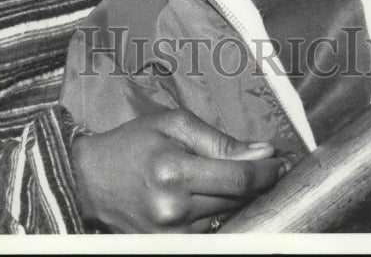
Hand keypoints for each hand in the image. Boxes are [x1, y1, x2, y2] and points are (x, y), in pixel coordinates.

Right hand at [72, 109, 283, 232]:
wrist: (90, 180)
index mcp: (174, 171)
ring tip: (226, 177)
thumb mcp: (173, 125)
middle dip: (256, 182)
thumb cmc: (132, 144)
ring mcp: (171, 233)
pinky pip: (208, 229)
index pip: (238, 177)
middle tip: (267, 166)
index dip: (266, 172)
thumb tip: (261, 151)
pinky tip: (206, 195)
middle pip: (236, 199)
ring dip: (235, 197)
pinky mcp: (168, 246)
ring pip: (225, 215)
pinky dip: (215, 211)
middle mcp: (174, 208)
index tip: (281, 162)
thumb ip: (218, 140)